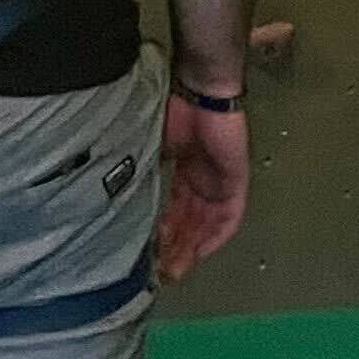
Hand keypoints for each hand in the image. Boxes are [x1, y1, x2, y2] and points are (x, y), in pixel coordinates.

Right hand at [156, 86, 249, 278]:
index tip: (147, 252)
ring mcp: (220, 180)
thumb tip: (122, 198)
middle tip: (159, 270)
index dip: (162, 232)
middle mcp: (203, 178)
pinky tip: (200, 252)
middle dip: (175, 248)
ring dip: (192, 248)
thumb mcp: (152, 145)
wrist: (201, 88)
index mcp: (184, 167)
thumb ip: (144, 171)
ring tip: (174, 268)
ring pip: (207, 224)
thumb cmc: (175, 108)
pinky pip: (230, 217)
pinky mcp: (236, 179)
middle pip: (190, 222)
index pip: (174, 209)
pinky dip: (215, 237)